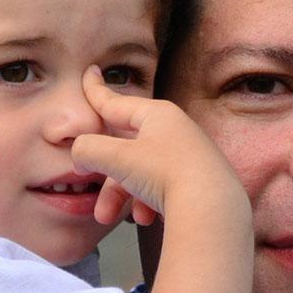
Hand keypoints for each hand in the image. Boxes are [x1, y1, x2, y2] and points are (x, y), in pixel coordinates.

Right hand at [71, 66, 244, 229]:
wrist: (212, 208)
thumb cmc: (167, 173)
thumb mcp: (117, 158)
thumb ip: (89, 149)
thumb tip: (81, 152)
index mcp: (158, 115)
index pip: (117, 102)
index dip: (97, 91)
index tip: (89, 73)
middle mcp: (175, 131)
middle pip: (126, 149)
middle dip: (105, 178)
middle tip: (88, 186)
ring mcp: (188, 157)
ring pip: (141, 173)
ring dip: (122, 196)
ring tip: (111, 216)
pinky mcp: (196, 182)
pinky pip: (162, 188)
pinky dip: (147, 203)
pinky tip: (146, 218)